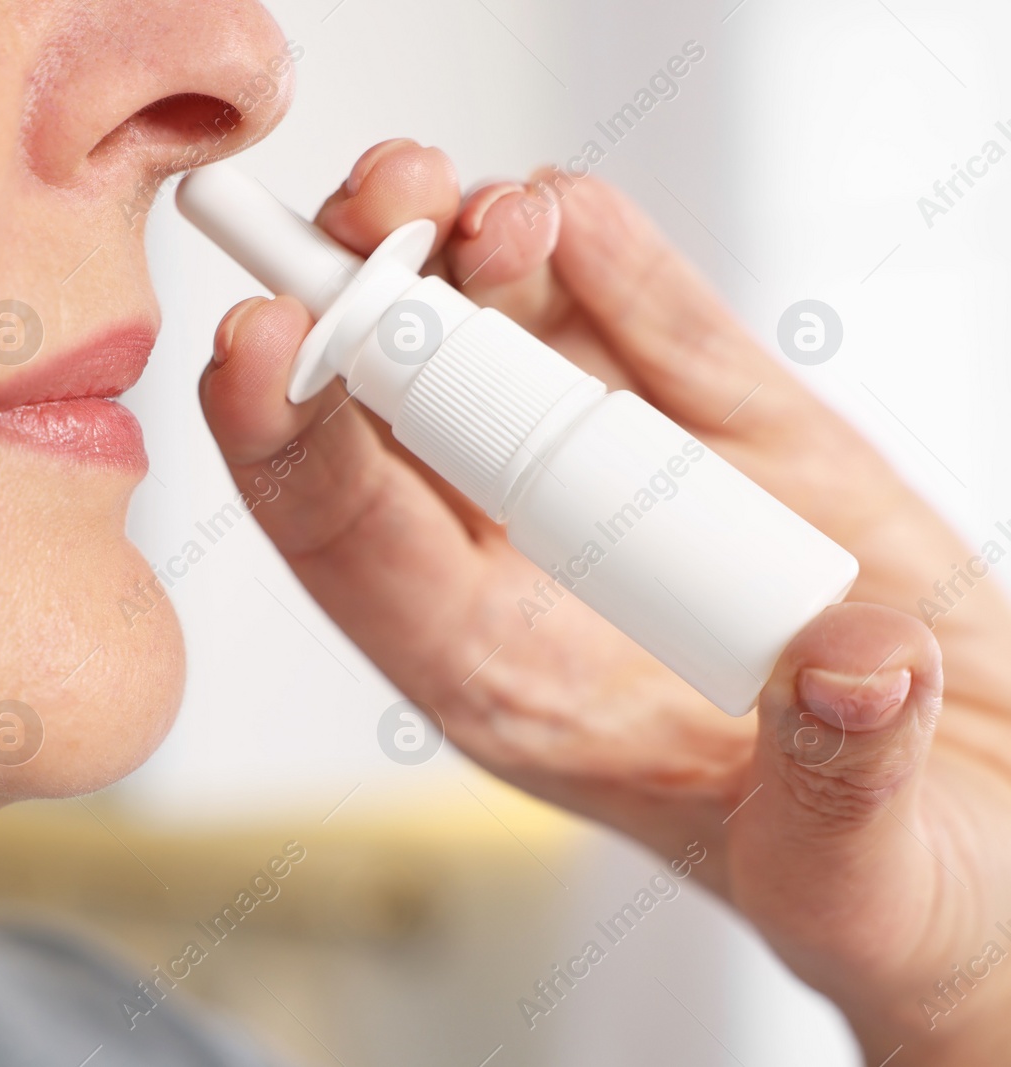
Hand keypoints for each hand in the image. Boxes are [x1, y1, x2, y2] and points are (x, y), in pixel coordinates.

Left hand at [198, 138, 1010, 1060]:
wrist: (985, 820)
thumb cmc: (879, 878)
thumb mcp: (853, 884)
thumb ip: (836, 788)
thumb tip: (850, 666)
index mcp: (505, 680)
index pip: (356, 547)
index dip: (291, 443)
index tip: (258, 344)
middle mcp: (535, 563)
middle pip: (395, 414)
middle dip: (359, 304)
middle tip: (369, 218)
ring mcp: (629, 482)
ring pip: (508, 337)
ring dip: (471, 253)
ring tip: (484, 210)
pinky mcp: (735, 430)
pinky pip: (654, 326)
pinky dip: (612, 263)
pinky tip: (572, 215)